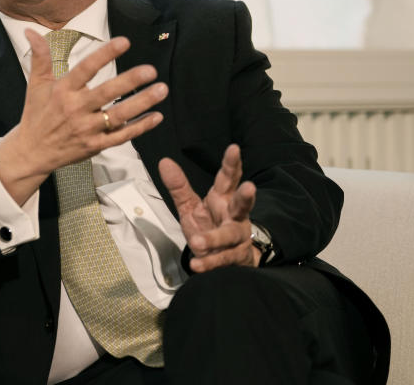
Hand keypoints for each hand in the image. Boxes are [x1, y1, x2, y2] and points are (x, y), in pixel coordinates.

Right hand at [0, 30, 167, 204]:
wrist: (32, 152)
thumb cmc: (36, 115)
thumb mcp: (36, 85)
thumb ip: (39, 57)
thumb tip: (32, 31)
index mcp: (63, 91)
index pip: (86, 69)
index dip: (105, 54)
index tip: (124, 42)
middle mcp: (75, 109)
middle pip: (106, 93)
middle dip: (130, 81)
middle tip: (150, 70)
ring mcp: (86, 129)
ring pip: (118, 115)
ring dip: (142, 103)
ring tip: (161, 89)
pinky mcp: (95, 145)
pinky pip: (121, 136)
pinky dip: (140, 127)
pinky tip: (156, 117)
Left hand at [158, 144, 259, 272]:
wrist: (228, 258)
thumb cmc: (209, 226)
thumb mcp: (190, 206)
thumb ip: (179, 187)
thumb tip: (164, 161)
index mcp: (223, 199)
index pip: (228, 179)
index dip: (231, 164)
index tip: (234, 148)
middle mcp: (235, 216)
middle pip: (242, 204)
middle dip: (246, 196)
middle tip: (249, 187)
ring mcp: (238, 237)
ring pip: (230, 235)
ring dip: (215, 238)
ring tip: (198, 242)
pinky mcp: (235, 257)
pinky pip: (222, 260)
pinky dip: (209, 262)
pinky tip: (196, 264)